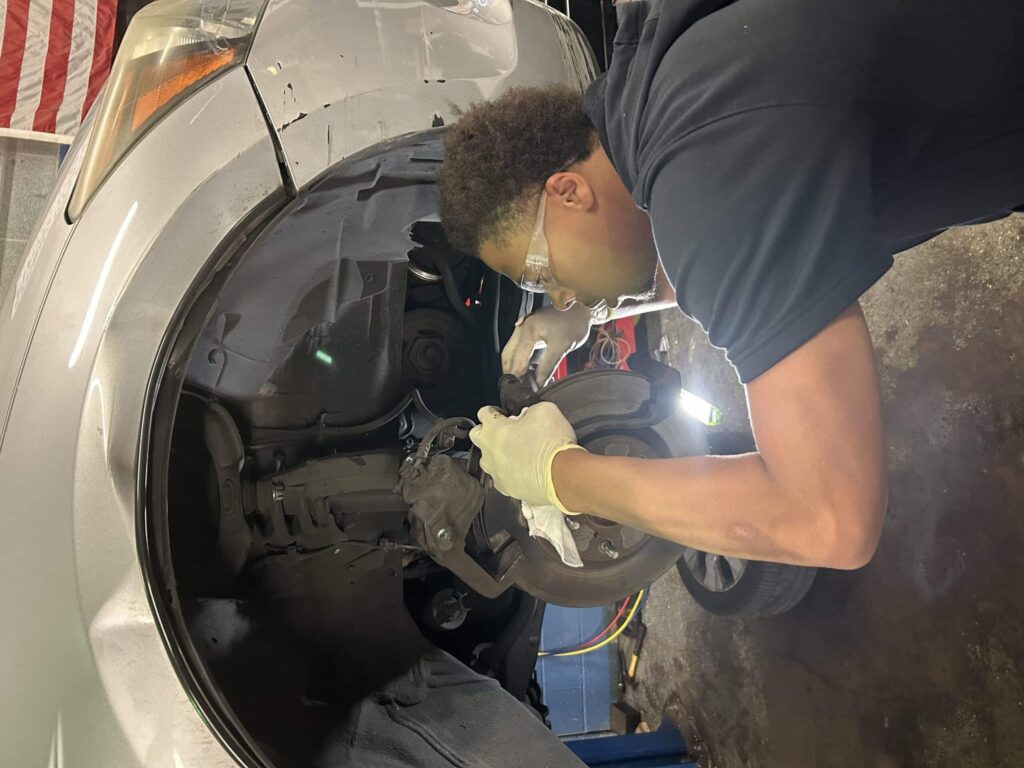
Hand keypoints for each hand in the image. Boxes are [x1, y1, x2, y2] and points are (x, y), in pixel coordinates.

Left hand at [470, 402, 584, 511]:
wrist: (563, 476)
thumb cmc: (552, 442)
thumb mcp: (545, 410)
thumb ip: (530, 409)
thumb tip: (528, 415)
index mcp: (493, 429)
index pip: (483, 413)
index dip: (494, 410)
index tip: (502, 413)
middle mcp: (488, 452)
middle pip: (476, 436)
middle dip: (487, 431)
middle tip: (505, 431)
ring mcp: (496, 473)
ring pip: (487, 460)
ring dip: (497, 453)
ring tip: (515, 452)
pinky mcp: (506, 489)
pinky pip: (501, 478)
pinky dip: (508, 472)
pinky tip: (522, 469)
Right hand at [501, 303, 593, 385]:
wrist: (582, 308)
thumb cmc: (574, 323)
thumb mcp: (562, 347)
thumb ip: (548, 366)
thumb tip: (538, 384)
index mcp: (528, 331)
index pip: (517, 360)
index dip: (519, 377)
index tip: (522, 392)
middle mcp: (521, 328)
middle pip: (508, 356)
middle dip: (512, 373)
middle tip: (518, 390)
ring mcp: (523, 328)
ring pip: (511, 352)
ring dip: (515, 367)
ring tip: (523, 383)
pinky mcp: (529, 331)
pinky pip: (519, 348)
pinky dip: (521, 360)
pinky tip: (528, 372)